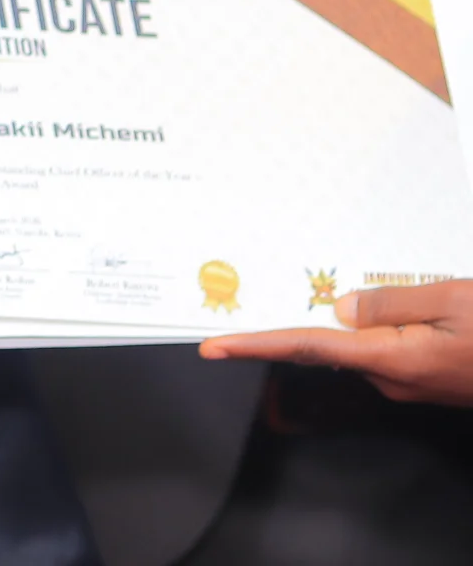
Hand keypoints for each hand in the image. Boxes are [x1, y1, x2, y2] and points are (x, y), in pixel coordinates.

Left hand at [200, 281, 472, 404]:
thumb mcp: (452, 300)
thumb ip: (391, 303)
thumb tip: (341, 308)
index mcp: (393, 359)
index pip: (306, 347)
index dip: (254, 344)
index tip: (211, 346)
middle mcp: (394, 378)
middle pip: (332, 342)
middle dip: (307, 313)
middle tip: (276, 281)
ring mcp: (412, 383)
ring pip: (364, 342)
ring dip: (354, 315)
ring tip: (352, 278)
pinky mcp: (429, 378)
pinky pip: (390, 346)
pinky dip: (382, 323)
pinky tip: (399, 299)